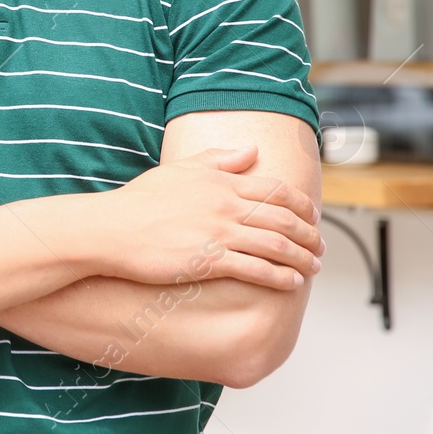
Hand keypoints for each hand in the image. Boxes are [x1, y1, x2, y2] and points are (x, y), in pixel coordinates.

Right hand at [90, 146, 323, 290]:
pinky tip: (292, 283)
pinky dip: (281, 277)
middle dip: (310, 235)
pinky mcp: (210, 260)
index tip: (313, 216)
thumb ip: (218, 158)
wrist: (111, 229)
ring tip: (313, 268)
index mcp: (221, 181)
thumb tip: (251, 150)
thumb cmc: (139, 201)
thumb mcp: (179, 169)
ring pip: (278, 246)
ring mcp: (219, 233)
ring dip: (303, 258)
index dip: (302, 205)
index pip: (277, 190)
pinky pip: (258, 269)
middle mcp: (226, 205)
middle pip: (285, 219)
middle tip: (320, 246)